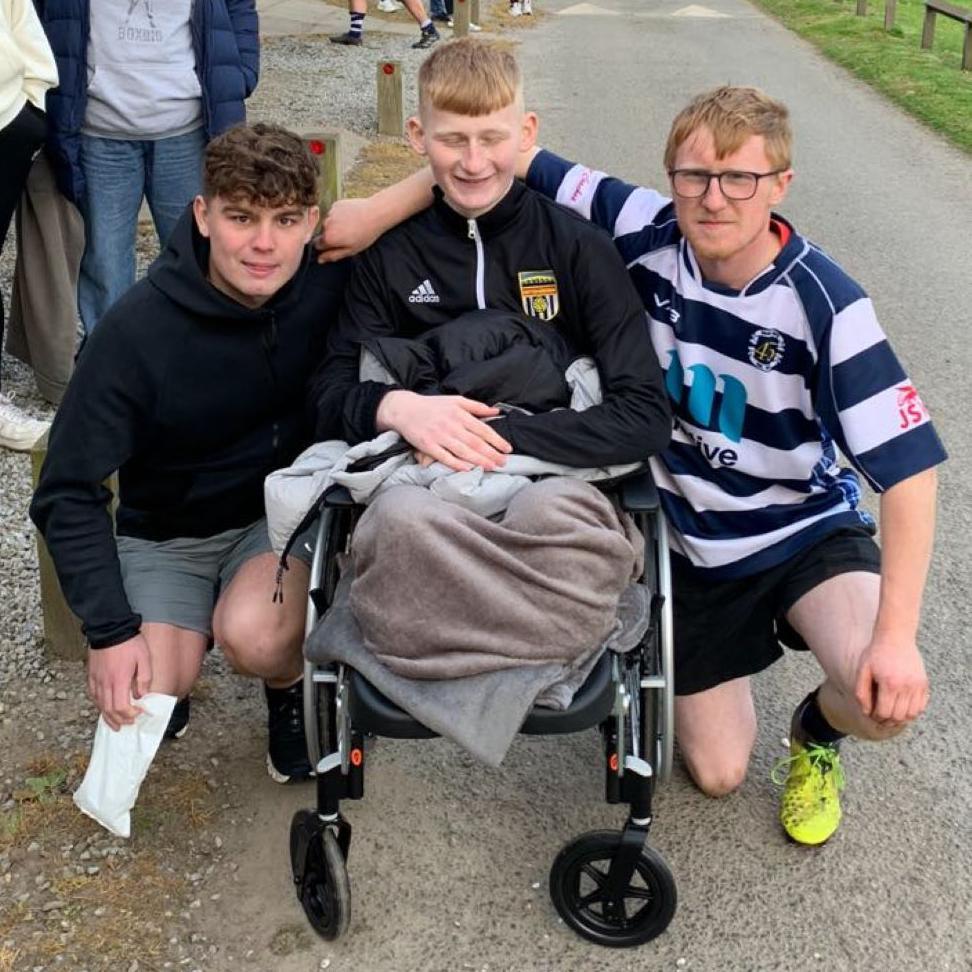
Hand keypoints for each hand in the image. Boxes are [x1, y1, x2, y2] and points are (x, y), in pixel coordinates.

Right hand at [87, 634, 152, 730]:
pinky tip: (105, 708)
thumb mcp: (144, 658)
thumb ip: (144, 678)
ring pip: (99, 705)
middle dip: (120, 720)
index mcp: (119, 680)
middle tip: (129, 724)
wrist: (109, 628)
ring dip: (108, 717)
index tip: (140, 714)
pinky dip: (99, 706)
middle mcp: (105, 683)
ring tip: (116, 724)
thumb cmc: (129, 642)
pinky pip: (93, 696)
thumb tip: (142, 695)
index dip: (130, 714)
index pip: (121, 707)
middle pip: (109, 710)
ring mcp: (96, 680)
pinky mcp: (91, 676)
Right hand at [315, 198, 380, 262]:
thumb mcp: (351, 250)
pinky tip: (352, 217)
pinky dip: (340, 215)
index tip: (338, 245)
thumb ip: (333, 255)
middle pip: (323, 233)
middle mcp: (325, 224)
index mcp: (328, 237)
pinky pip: (334, 213)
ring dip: (336, 224)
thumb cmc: (365, 234)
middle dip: (332, 235)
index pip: (317, 245)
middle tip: (348, 235)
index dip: (327, 247)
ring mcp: (330, 212)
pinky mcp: (336, 204)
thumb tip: (320, 259)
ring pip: (329, 222)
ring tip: (351, 226)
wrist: (375, 214)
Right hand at [377, 390, 510, 472]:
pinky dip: (456, 464)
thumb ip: (476, 406)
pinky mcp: (427, 445)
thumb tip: (496, 412)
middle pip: (475, 442)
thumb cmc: (432, 405)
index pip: (482, 429)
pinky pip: (444, 457)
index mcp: (459, 413)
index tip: (507, 449)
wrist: (404, 409)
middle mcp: (451, 425)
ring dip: (478, 460)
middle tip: (503, 462)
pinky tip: (467, 469)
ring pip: (462, 451)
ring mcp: (439, 436)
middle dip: (491, 453)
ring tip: (491, 467)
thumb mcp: (455, 400)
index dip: (496, 440)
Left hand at [853, 634, 928, 726]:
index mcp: (889, 683)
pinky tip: (902, 707)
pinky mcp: (924, 683)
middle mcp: (906, 686)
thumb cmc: (876, 653)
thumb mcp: (863, 670)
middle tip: (880, 717)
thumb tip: (866, 712)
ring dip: (901, 718)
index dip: (876, 717)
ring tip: (891, 714)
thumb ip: (862, 692)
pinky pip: (921, 706)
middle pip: (899, 716)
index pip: (885, 713)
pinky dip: (912, 711)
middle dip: (888, 721)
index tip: (871, 714)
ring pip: (912, 714)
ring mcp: (918, 685)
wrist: (895, 636)